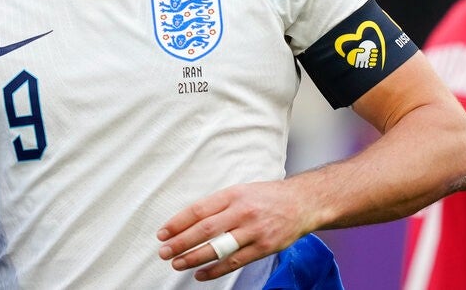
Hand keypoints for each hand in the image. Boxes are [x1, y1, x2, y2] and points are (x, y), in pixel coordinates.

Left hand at [156, 180, 317, 280]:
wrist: (302, 202)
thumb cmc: (267, 197)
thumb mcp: (241, 191)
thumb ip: (219, 204)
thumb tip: (189, 221)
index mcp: (233, 194)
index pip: (199, 210)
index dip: (178, 223)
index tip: (163, 233)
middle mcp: (242, 211)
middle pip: (205, 230)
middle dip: (180, 242)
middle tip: (164, 252)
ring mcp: (254, 230)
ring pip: (218, 248)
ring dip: (194, 258)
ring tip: (177, 263)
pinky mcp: (264, 246)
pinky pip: (235, 262)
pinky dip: (215, 270)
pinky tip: (200, 274)